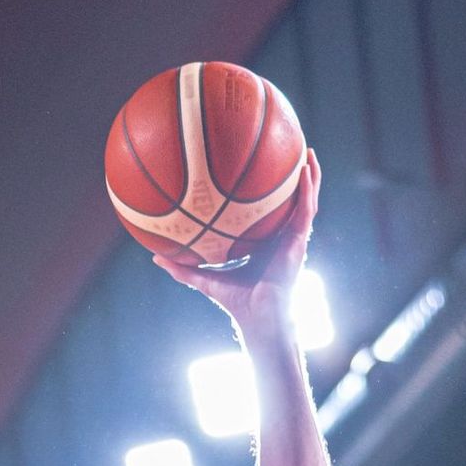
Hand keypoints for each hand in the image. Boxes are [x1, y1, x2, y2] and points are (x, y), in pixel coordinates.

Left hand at [151, 148, 319, 337]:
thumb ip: (182, 267)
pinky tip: (304, 169)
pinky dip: (307, 189)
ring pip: (306, 200)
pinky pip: (305, 210)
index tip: (260, 168)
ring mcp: (292, 238)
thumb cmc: (235, 300)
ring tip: (309, 151)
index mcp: (264, 241)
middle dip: (294, 176)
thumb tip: (155, 258)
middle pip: (291, 201)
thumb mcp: (204, 278)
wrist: (257, 316)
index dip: (268, 191)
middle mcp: (281, 236)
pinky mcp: (298, 241)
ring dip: (310, 175)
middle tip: (291, 149)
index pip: (268, 211)